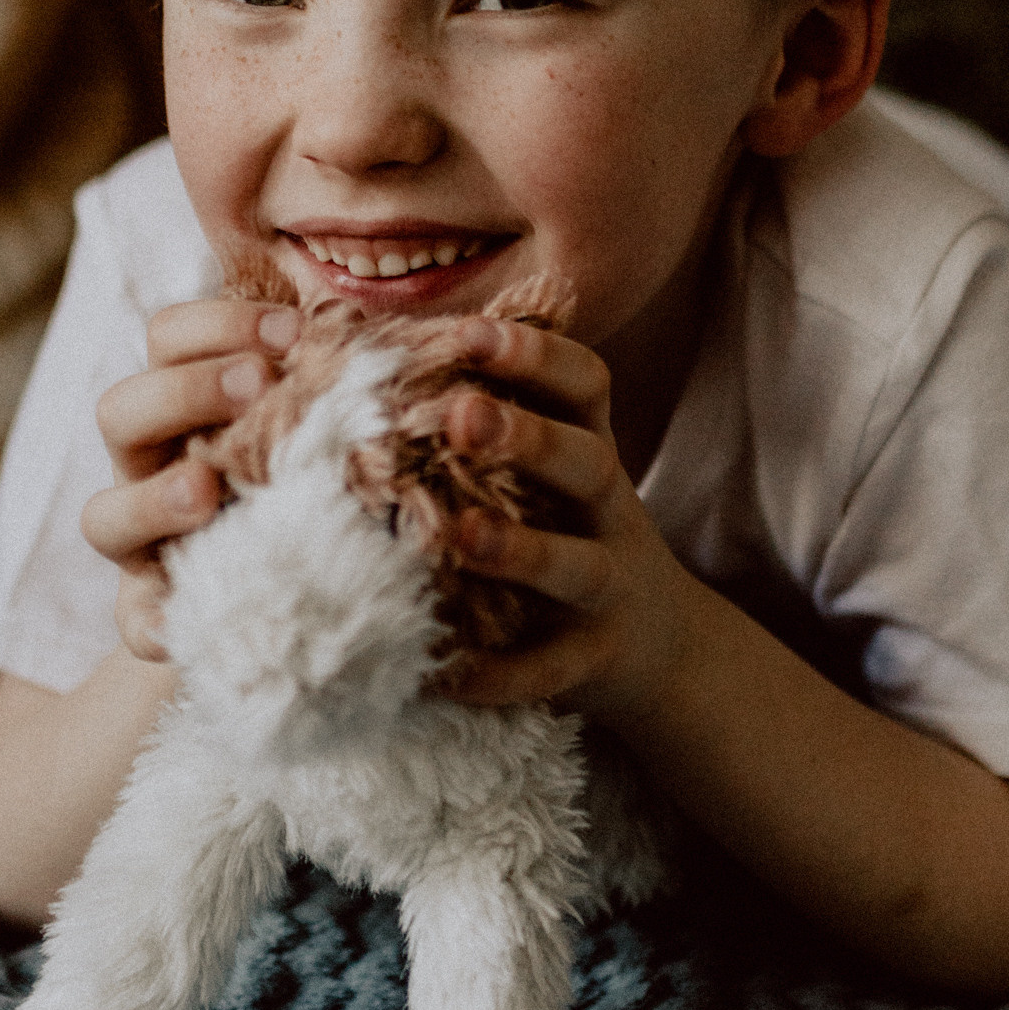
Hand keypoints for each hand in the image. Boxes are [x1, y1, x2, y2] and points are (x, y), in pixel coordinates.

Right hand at [82, 297, 300, 658]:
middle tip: (259, 387)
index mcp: (186, 405)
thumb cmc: (327, 475)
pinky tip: (182, 619)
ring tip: (207, 492)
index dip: (219, 324)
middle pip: (120, 411)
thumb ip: (328, 368)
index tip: (295, 330)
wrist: (321, 592)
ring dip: (154, 498)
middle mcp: (151, 468)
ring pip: (103, 515)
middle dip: (187, 390)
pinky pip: (135, 622)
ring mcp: (145, 545)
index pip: (167, 340)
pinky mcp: (155, 616)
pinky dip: (153, 620)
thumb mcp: (328, 417)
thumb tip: (354, 310)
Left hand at [429, 318, 697, 725]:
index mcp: (590, 451)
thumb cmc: (566, 532)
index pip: (585, 385)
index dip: (535, 355)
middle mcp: (609, 511)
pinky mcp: (596, 660)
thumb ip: (481, 414)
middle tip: (459, 416)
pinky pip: (548, 671)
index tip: (469, 334)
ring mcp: (609, 588)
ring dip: (522, 551)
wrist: (660, 645)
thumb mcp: (547, 470)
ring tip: (460, 535)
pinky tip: (442, 671)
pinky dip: (498, 675)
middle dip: (528, 437)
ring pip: (578, 566)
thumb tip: (348, 336)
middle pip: (588, 463)